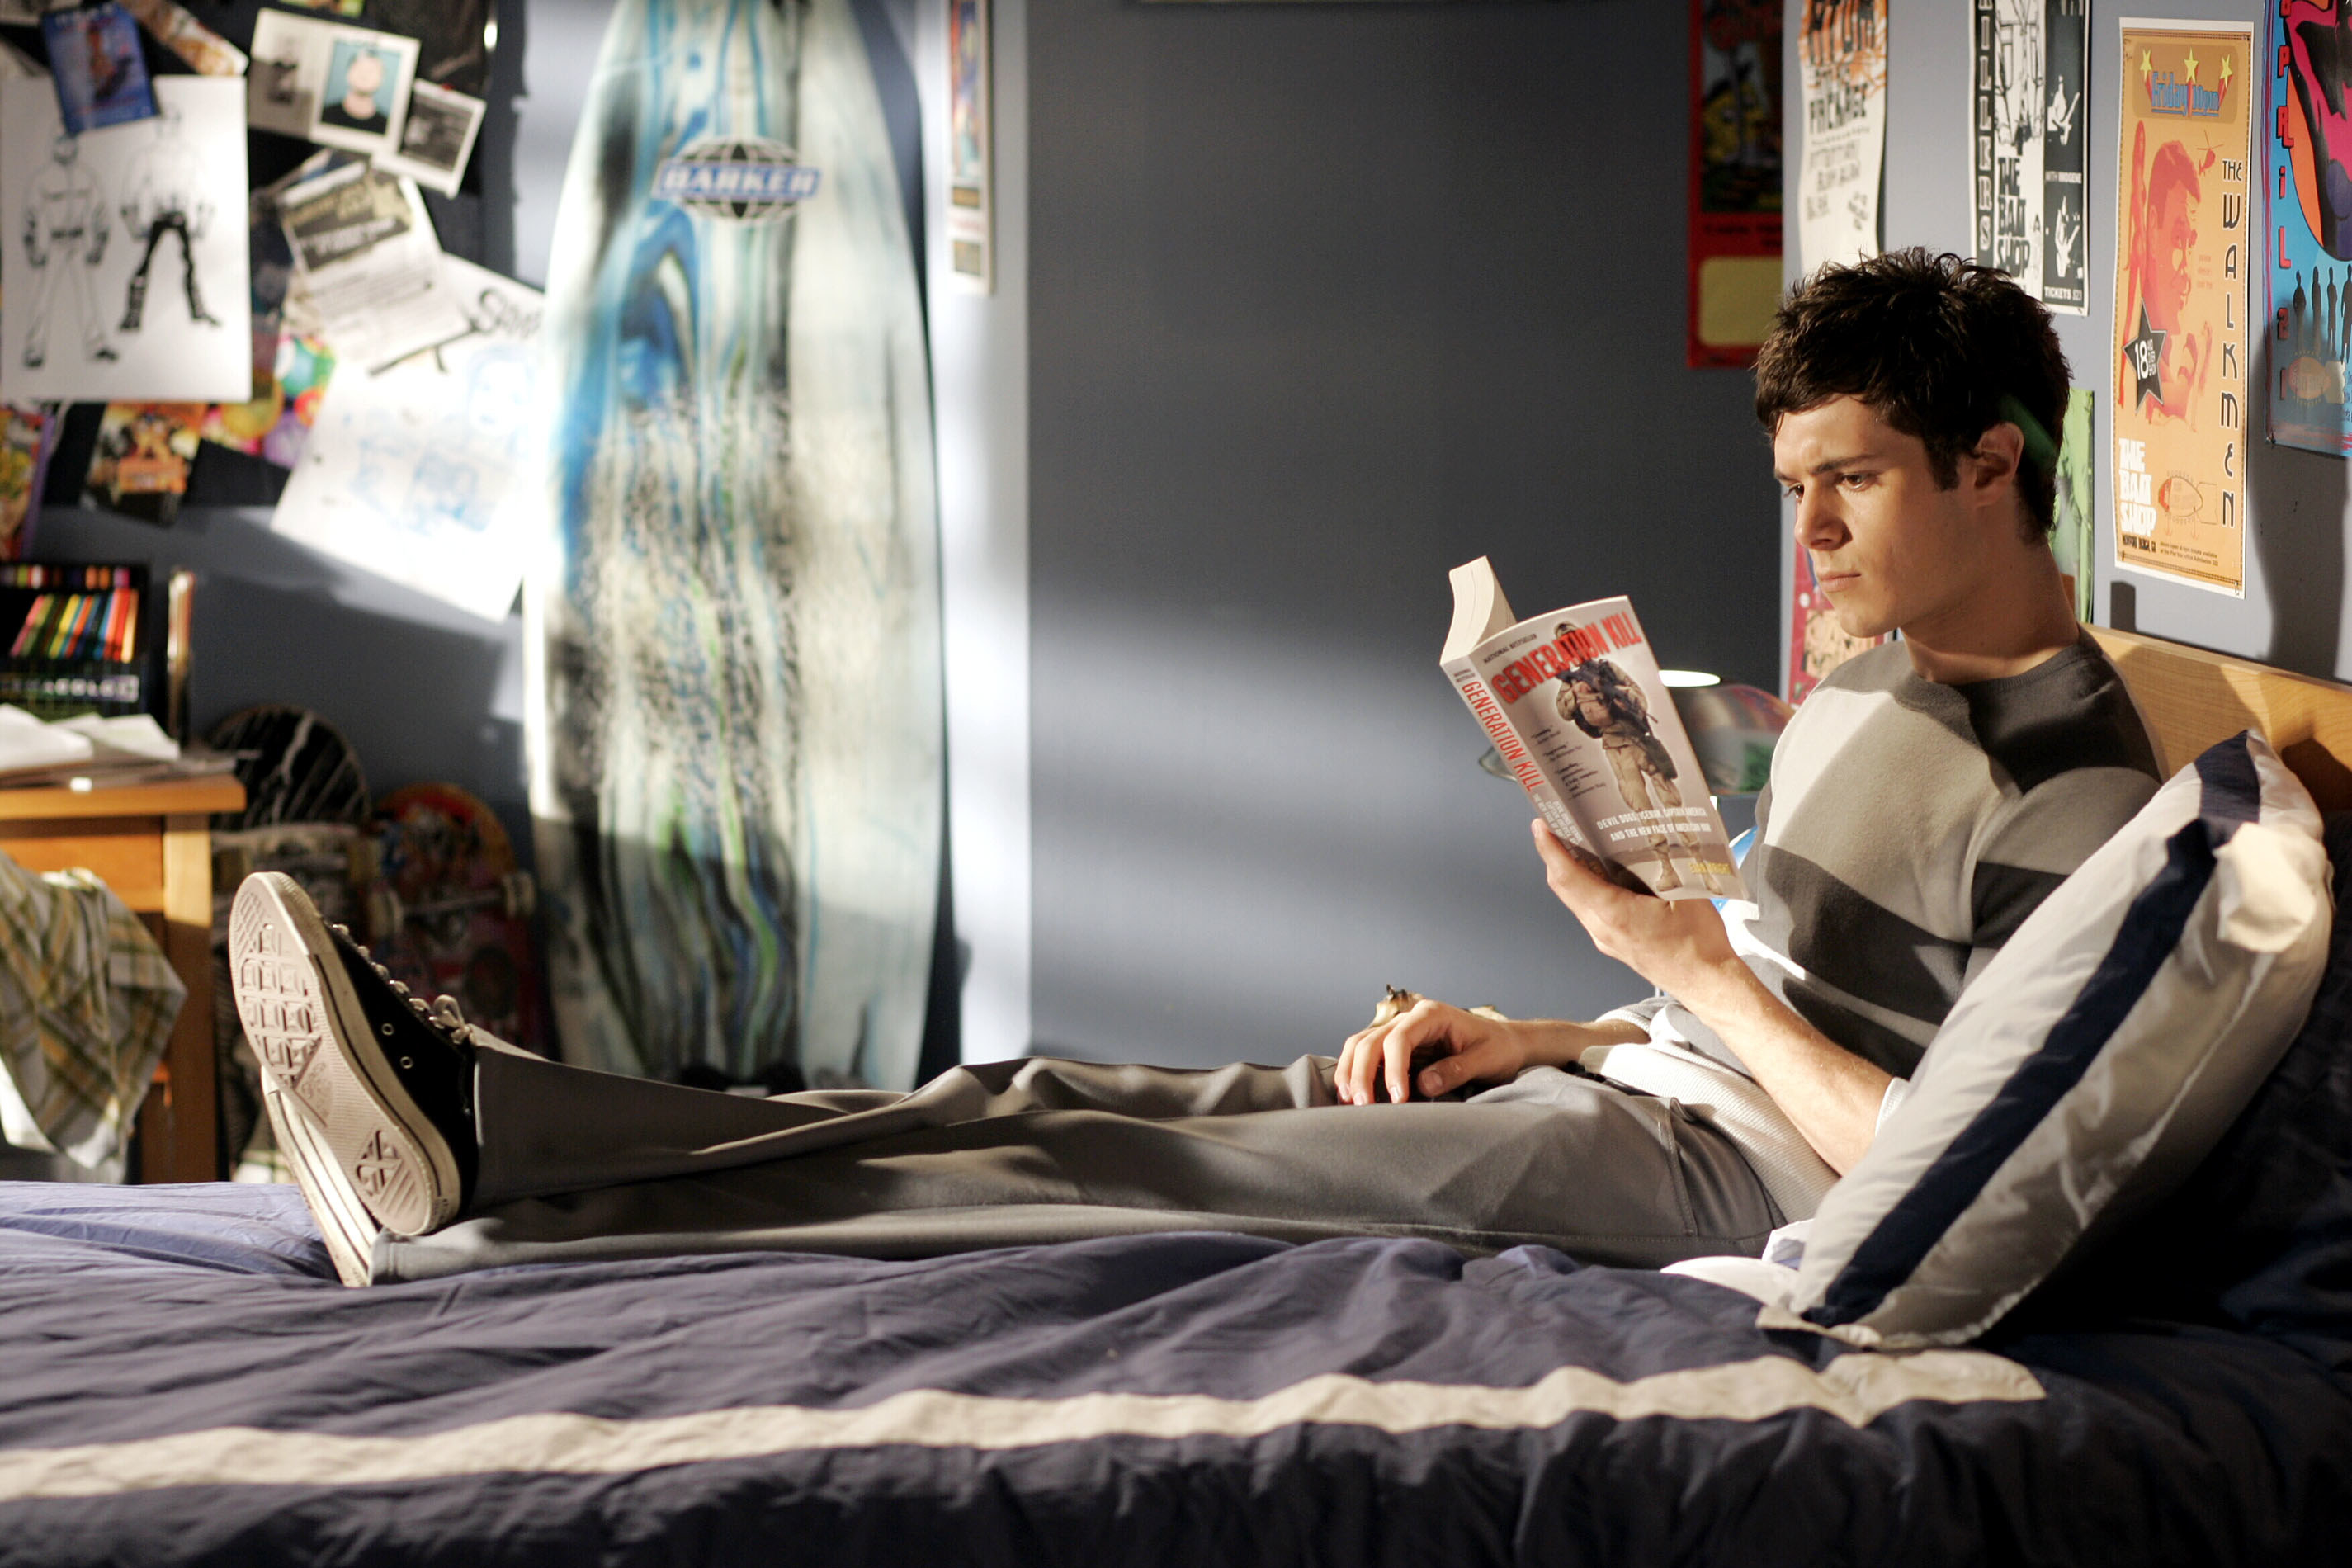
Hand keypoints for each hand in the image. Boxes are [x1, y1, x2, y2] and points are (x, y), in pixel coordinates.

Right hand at [1335, 993, 1528, 1104]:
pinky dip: (1354, 1072)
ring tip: (1349, 1101)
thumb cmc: (1498, 1049)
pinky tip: (1350, 1094)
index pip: (1400, 1038)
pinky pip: (1366, 1054)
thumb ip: (1456, 1070)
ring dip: (1350, 1071)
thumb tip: (1422, 1084)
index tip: (1398, 1099)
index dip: (1393, 1069)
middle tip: (1364, 1107)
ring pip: (1360, 1044)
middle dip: (1362, 1074)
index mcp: (1432, 1015)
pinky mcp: (1396, 1047)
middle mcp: (1411, 1018)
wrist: (1504, 1043)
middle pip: (1371, 1040)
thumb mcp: (1486, 1059)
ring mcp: (1400, 1031)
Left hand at [1529, 820, 1736, 1003]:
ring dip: (1568, 872)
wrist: (1706, 983)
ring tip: (1573, 844)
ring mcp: (1605, 938)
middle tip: (1553, 826)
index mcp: (1614, 914)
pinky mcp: (1613, 942)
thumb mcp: (1687, 894)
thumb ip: (1667, 864)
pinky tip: (1599, 873)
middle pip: (1564, 887)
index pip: (1568, 877)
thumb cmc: (1698, 947)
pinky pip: (1588, 910)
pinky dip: (1585, 887)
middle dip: (1554, 854)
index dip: (1550, 849)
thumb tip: (1654, 837)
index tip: (1542, 826)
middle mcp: (1602, 928)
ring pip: (1574, 900)